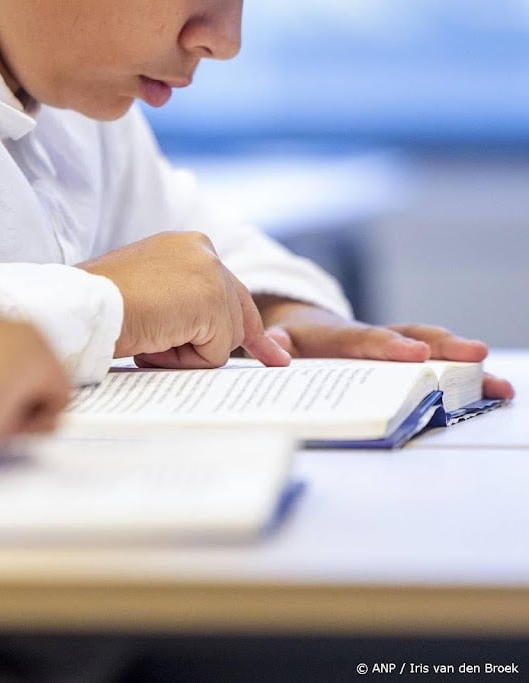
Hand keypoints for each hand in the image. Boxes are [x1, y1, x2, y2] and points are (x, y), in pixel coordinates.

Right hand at [80, 232, 289, 368]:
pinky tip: (156, 343)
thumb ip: (178, 304)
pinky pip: (215, 353)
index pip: (227, 289)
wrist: (83, 306)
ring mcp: (209, 273)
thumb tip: (207, 337)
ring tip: (149, 339)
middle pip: (235, 314)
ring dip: (187, 351)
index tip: (276, 352)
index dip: (249, 324)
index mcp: (184, 246)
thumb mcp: (145, 296)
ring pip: (225, 337)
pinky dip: (186, 360)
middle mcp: (202, 250)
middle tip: (277, 361)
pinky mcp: (212, 301)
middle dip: (245, 342)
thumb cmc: (98, 307)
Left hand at [256, 296, 515, 400]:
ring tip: (500, 385)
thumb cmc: (292, 336)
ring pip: (432, 351)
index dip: (389, 345)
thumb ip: (274, 344)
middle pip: (413, 338)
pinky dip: (465, 379)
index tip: (414, 353)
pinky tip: (495, 392)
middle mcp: (375, 338)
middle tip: (477, 354)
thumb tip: (276, 351)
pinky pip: (436, 366)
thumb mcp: (276, 337)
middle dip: (444, 347)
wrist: (304, 323)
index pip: (366, 338)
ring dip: (465, 367)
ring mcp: (394, 348)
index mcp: (340, 335)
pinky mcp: (404, 360)